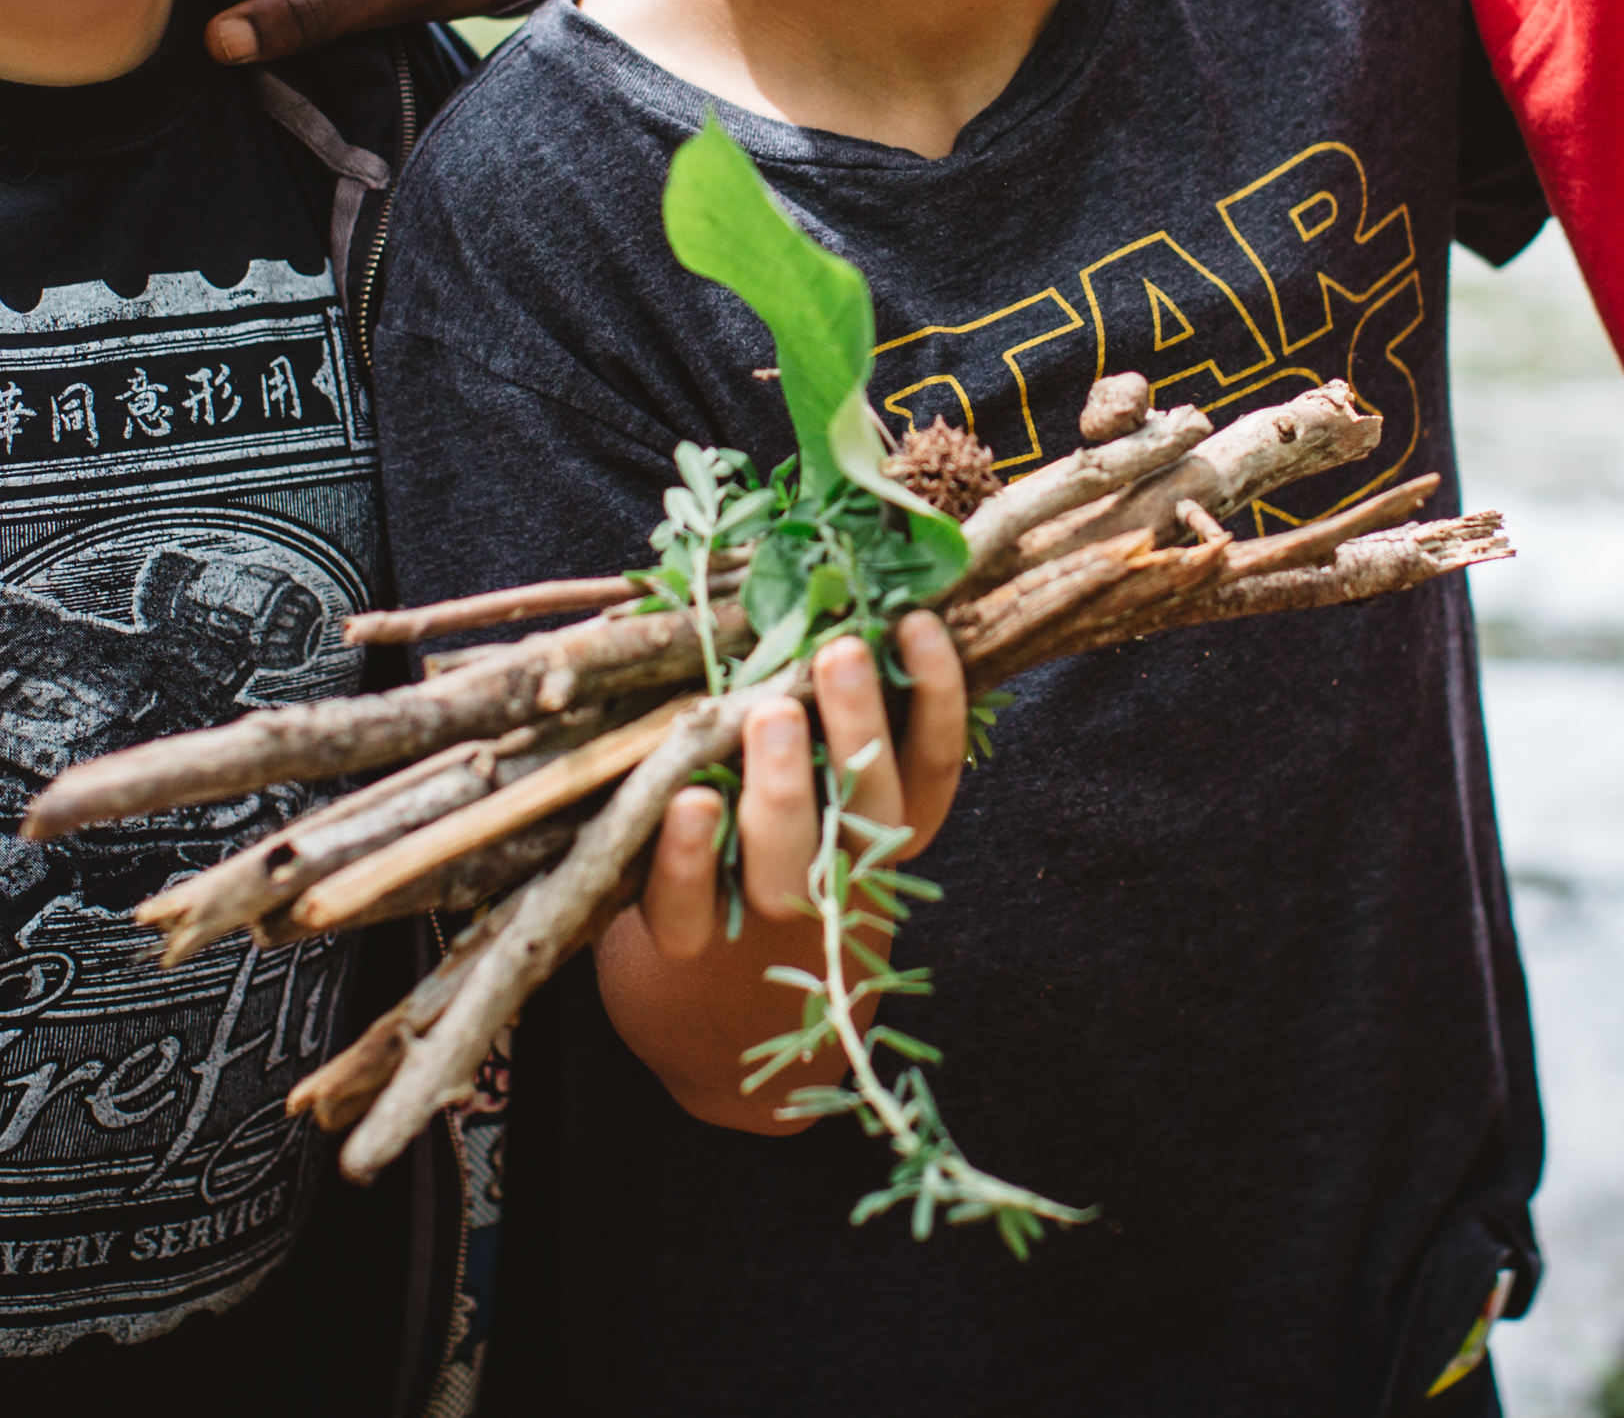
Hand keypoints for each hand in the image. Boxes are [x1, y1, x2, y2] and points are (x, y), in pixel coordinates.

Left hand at [599, 616, 969, 1131]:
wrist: (725, 1039)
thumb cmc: (772, 882)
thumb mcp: (824, 809)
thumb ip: (824, 718)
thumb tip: (809, 583)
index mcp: (884, 834)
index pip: (933, 763)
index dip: (937, 696)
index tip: (919, 623)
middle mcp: (840, 877)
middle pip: (868, 804)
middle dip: (857, 725)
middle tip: (839, 653)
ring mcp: (768, 917)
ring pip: (789, 858)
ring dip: (782, 786)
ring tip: (772, 714)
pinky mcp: (687, 948)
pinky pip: (689, 904)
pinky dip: (686, 855)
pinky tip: (687, 800)